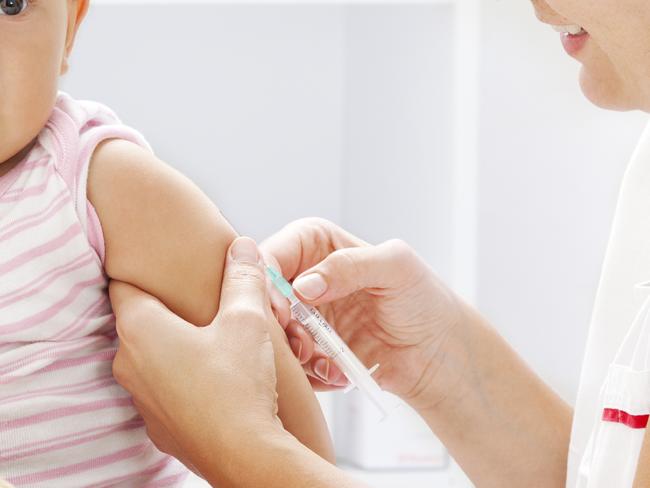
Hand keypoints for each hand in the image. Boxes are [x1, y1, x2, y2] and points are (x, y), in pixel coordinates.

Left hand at [111, 237, 283, 480]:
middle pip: (138, 322)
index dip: (143, 271)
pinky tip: (214, 380)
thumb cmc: (239, 384)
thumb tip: (244, 246)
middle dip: (167, 310)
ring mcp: (141, 398)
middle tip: (200, 301)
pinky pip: (164, 389)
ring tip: (212, 341)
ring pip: (151, 358)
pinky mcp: (158, 425)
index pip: (124, 285)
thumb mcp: (247, 319)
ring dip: (174, 347)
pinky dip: (181, 379)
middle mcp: (128, 363)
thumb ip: (243, 278)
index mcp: (140, 329)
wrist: (245, 455)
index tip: (163, 265)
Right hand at [262, 219, 466, 408]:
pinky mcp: (310, 350)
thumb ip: (349, 265)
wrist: (437, 353)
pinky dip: (310, 372)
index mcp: (317, 244)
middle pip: (262, 297)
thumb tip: (304, 285)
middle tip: (302, 341)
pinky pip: (291, 364)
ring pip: (271, 333)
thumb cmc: (423, 298)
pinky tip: (339, 372)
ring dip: (295, 351)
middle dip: (278, 322)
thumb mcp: (395, 266)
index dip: (267, 278)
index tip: (282, 307)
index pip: (273, 253)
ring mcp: (304, 317)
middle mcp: (303, 278)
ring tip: (328, 360)